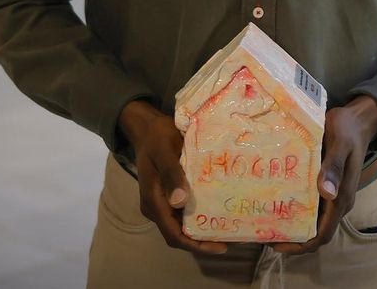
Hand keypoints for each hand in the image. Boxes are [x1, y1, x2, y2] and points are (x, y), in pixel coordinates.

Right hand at [117, 100, 227, 254]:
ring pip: (180, 226)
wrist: (147, 129)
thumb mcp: (164, 152)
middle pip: (178, 235)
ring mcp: (161, 203)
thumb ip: (172, 175)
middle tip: (230, 240)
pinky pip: (182, 214)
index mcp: (153, 201)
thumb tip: (180, 202)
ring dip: (200, 232)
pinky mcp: (167, 196)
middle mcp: (156, 207)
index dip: (196, 245)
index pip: (173, 234)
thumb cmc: (156, 138)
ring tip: (226, 230)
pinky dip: (198, 218)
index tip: (220, 247)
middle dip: (202, 242)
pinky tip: (216, 213)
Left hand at [274, 95, 376, 254]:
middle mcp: (338, 201)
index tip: (278, 245)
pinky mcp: (326, 186)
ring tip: (264, 221)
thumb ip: (334, 167)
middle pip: (315, 232)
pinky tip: (275, 201)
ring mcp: (332, 195)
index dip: (302, 245)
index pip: (323, 234)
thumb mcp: (340, 143)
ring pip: (312, 220)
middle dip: (292, 238)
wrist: (358, 120)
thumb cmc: (348, 129)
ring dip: (292, 225)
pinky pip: (310, 205)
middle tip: (263, 233)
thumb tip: (327, 193)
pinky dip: (294, 209)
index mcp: (342, 197)